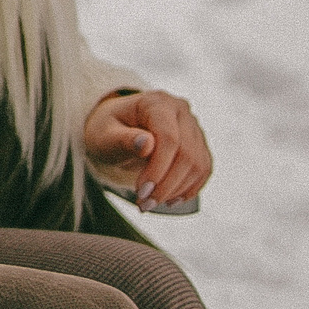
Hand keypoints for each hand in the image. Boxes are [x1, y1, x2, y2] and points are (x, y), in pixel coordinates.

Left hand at [85, 88, 211, 210]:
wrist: (115, 127)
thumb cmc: (107, 129)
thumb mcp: (105, 134)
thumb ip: (123, 139)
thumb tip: (147, 144)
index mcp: (156, 103)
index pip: (169, 139)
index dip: (158, 169)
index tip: (141, 192)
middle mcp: (181, 112)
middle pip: (187, 154)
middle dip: (166, 185)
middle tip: (144, 205)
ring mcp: (193, 128)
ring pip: (198, 165)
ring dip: (177, 190)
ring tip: (151, 204)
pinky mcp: (199, 145)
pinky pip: (203, 170)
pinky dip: (189, 189)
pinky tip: (169, 200)